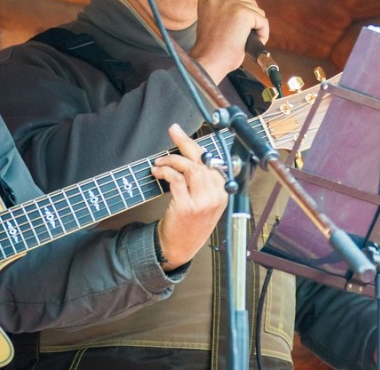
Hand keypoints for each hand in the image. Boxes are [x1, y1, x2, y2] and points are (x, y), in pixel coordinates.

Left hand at [151, 124, 228, 270]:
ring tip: (160, 161)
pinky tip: (157, 171)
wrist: (179, 248)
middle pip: (202, 161)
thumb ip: (203, 181)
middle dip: (185, 142)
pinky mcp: (187, 207)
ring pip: (190, 168)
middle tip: (174, 131)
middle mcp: (216, 197)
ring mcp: (202, 203)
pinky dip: (165, 171)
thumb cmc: (189, 224)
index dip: (195, 146)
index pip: (211, 161)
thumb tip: (189, 154)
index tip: (182, 135)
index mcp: (222, 193)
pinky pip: (176, 180)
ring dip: (171, 159)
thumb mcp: (205, 202)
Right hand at [189, 0, 268, 82]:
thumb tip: (250, 9)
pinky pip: (262, 21)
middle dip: (252, 16)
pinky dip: (263, 33)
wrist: (208, 62)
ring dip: (257, 26)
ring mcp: (230, 4)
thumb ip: (225, 11)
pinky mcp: (243, 13)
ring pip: (257, 10)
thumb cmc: (211, 51)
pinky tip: (253, 43)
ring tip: (247, 41)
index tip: (249, 7)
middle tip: (247, 33)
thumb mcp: (213, 22)